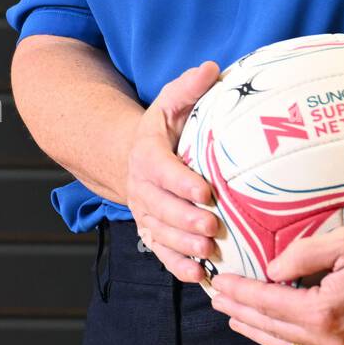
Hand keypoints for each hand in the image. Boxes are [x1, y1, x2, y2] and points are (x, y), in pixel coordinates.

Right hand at [126, 60, 220, 283]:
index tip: (205, 191)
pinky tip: (198, 276)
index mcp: (147, 154)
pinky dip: (177, 266)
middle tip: (212, 226)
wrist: (131, 155)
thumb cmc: (163, 128)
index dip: (181, 182)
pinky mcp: (151, 231)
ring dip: (183, 245)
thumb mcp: (170, 101)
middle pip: (160, 207)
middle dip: (184, 219)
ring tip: (208, 250)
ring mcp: (145, 212)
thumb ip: (188, 87)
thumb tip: (211, 68)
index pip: (162, 169)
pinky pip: (161, 252)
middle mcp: (142, 187)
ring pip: (160, 233)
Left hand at [208, 222, 343, 344]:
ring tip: (238, 317)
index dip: (238, 291)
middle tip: (216, 299)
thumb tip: (272, 268)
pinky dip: (287, 340)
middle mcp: (329, 339)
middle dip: (240, 312)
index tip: (218, 281)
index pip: (266, 302)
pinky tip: (281, 331)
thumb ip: (304, 255)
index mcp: (322, 313)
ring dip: (260, 330)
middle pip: (271, 328)